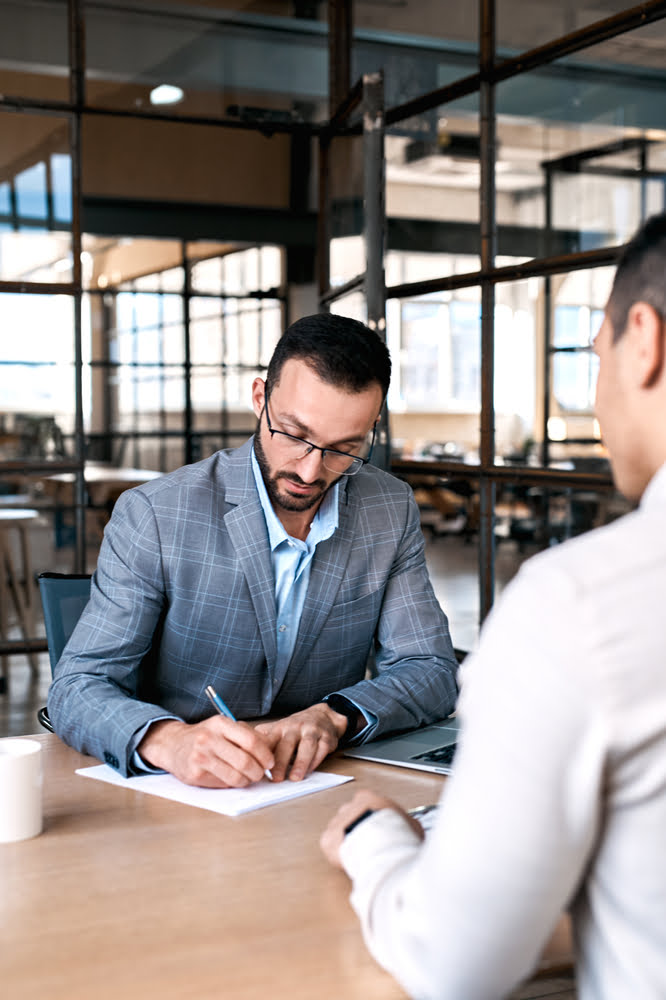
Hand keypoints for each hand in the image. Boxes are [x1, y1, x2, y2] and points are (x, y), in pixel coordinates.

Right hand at [137, 717, 274, 787]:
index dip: (265, 754)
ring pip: (236, 777)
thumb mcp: (223, 726)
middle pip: (245, 761)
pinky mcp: (195, 775)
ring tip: (249, 777)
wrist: (173, 745)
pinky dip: (233, 784)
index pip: (251, 741)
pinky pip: (224, 784)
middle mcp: (209, 739)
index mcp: (220, 723)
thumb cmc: (205, 736)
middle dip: (259, 771)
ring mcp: (201, 757)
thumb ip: (246, 734)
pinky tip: (232, 778)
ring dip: (248, 780)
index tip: (270, 762)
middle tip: (261, 773)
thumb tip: (270, 748)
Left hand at [254, 703, 348, 781]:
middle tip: (276, 779)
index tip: (258, 769)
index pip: (270, 740)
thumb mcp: (278, 730)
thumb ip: (263, 741)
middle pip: (287, 743)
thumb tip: (241, 752)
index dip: (263, 754)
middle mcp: (295, 728)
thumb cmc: (296, 728)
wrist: (323, 716)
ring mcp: (312, 732)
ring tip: (295, 778)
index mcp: (281, 728)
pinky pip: (322, 749)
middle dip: (281, 762)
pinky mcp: (326, 737)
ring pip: (307, 746)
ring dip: (301, 762)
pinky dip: (316, 760)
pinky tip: (310, 770)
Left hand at [320, 789, 423, 868]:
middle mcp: (349, 806)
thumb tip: (411, 828)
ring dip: (347, 841)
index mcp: (368, 799)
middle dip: (358, 828)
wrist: (378, 846)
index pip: (366, 804)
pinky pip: (330, 846)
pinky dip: (337, 854)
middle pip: (351, 815)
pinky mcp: (327, 839)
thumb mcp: (412, 825)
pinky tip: (350, 860)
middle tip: (369, 843)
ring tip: (360, 854)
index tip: (378, 829)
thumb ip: (407, 823)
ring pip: (339, 830)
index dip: (373, 818)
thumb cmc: (395, 834)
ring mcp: (337, 822)